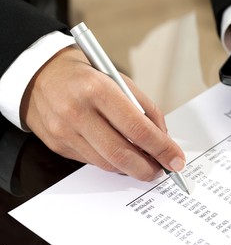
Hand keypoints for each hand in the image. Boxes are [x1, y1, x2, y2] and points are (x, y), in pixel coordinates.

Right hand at [20, 46, 185, 180]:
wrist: (40, 74)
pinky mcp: (58, 146)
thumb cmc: (86, 75)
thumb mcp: (120, 79)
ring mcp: (64, 132)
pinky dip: (113, 163)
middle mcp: (78, 112)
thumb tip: (162, 139)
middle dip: (148, 168)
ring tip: (146, 165)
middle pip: (121, 153)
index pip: (137, 128)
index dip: (161, 148)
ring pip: (107, 163)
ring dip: (132, 169)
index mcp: (98, 90)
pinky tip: (122, 157)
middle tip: (162, 170)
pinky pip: (93, 162)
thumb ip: (144, 109)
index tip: (176, 160)